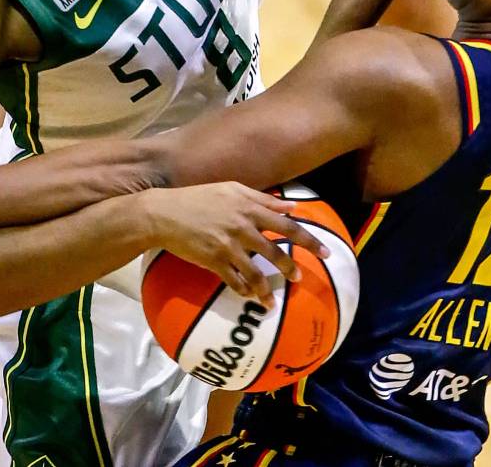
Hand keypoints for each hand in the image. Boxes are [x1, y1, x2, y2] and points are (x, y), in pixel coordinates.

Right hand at [141, 183, 330, 307]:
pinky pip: (233, 281)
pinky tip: (249, 298)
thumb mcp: (232, 190)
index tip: (325, 252)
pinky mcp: (213, 261)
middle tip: (300, 278)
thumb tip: (291, 207)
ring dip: (266, 289)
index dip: (308, 239)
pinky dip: (243, 291)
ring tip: (272, 300)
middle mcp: (242, 227)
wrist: (164, 213)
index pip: (286, 225)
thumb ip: (262, 198)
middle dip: (290, 267)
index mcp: (249, 208)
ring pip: (255, 272)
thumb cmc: (199, 198)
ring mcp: (228, 246)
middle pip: (275, 251)